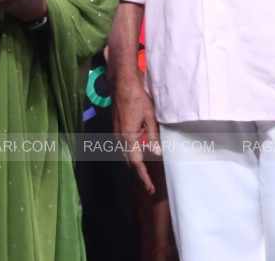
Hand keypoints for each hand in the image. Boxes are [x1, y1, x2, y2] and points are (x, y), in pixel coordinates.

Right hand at [112, 78, 160, 194]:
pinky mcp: (117, 130)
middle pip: (129, 164)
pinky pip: (124, 149)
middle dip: (138, 177)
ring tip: (145, 179)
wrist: (121, 84)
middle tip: (148, 189)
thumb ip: (152, 136)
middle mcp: (119, 139)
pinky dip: (132, 158)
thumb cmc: (138, 98)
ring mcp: (116, 135)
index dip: (143, 177)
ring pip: (126, 157)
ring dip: (135, 169)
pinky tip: (140, 159)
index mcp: (128, 137)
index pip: (136, 164)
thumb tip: (157, 155)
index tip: (150, 189)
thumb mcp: (150, 116)